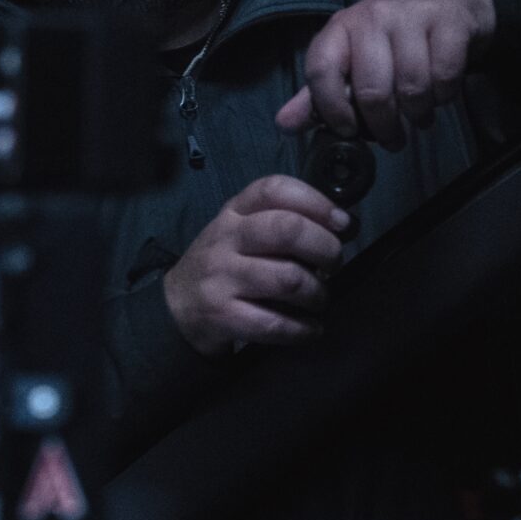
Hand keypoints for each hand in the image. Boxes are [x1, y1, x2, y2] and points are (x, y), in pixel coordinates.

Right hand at [162, 175, 351, 354]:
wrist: (177, 307)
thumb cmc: (225, 265)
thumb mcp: (241, 231)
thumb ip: (282, 222)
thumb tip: (343, 227)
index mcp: (234, 212)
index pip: (275, 189)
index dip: (317, 202)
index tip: (342, 224)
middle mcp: (226, 238)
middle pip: (287, 230)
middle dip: (325, 248)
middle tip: (334, 265)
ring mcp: (222, 277)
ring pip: (289, 279)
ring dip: (318, 294)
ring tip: (319, 300)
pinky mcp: (222, 315)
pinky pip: (275, 323)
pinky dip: (303, 329)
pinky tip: (310, 329)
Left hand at [276, 0, 495, 146]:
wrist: (450, 6)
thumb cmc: (393, 42)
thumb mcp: (352, 63)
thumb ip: (319, 96)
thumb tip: (284, 124)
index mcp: (340, 28)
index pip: (320, 70)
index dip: (330, 109)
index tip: (348, 131)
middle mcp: (372, 16)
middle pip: (372, 90)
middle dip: (384, 126)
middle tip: (392, 139)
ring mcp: (411, 16)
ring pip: (412, 87)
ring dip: (418, 114)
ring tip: (419, 117)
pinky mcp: (448, 23)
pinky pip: (445, 77)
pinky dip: (445, 96)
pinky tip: (441, 94)